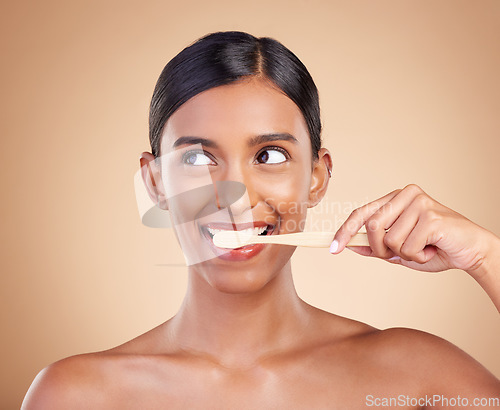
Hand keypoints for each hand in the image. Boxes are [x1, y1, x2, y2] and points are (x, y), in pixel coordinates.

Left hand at [331, 184, 496, 275]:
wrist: (471, 251)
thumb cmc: (435, 247)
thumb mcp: (400, 250)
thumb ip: (376, 247)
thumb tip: (351, 246)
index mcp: (395, 198)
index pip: (362, 213)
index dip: (345, 231)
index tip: (333, 248)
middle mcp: (406, 195)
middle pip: (371, 226)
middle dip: (380, 249)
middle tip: (400, 255)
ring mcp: (419, 203)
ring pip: (389, 240)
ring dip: (403, 255)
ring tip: (422, 250)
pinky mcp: (430, 216)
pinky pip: (407, 248)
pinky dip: (418, 257)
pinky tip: (432, 250)